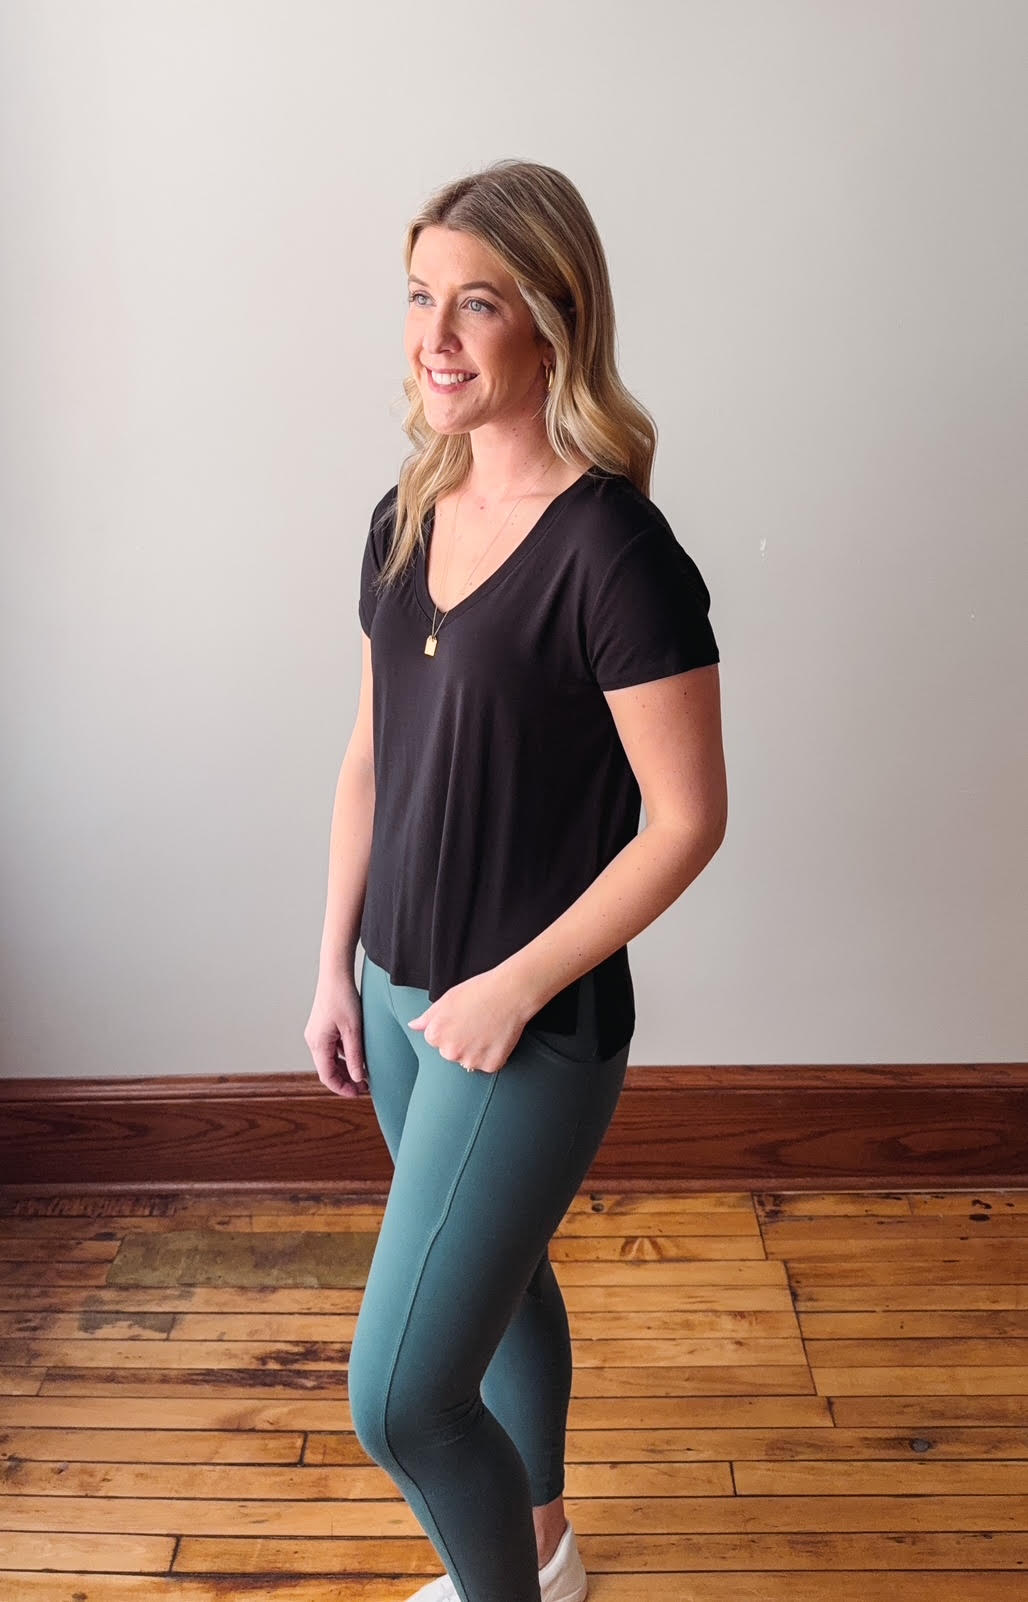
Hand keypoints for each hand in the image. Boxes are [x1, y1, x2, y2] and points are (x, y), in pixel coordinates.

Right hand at [304, 970, 369, 1098]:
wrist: (335, 974)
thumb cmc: (343, 998)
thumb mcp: (353, 1030)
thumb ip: (355, 1056)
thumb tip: (358, 1078)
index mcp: (318, 1043)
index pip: (327, 1076)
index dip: (342, 1089)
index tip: (359, 1093)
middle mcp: (313, 1041)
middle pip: (327, 1070)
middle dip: (345, 1080)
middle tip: (365, 1086)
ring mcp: (316, 1034)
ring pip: (329, 1060)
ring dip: (345, 1069)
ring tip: (364, 1073)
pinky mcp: (321, 1028)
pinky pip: (331, 1049)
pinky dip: (343, 1056)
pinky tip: (358, 1056)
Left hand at [408, 965, 532, 1075]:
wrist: (509, 993)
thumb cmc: (478, 991)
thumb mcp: (446, 999)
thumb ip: (427, 1017)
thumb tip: (413, 1026)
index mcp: (436, 1036)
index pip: (437, 1040)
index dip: (451, 1028)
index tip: (463, 1018)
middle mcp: (450, 1052)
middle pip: (452, 1053)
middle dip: (462, 1042)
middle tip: (476, 1023)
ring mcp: (470, 1060)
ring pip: (470, 1061)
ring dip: (477, 1051)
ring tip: (488, 1029)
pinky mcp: (490, 1065)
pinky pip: (488, 1064)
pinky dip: (493, 1054)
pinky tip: (497, 1037)